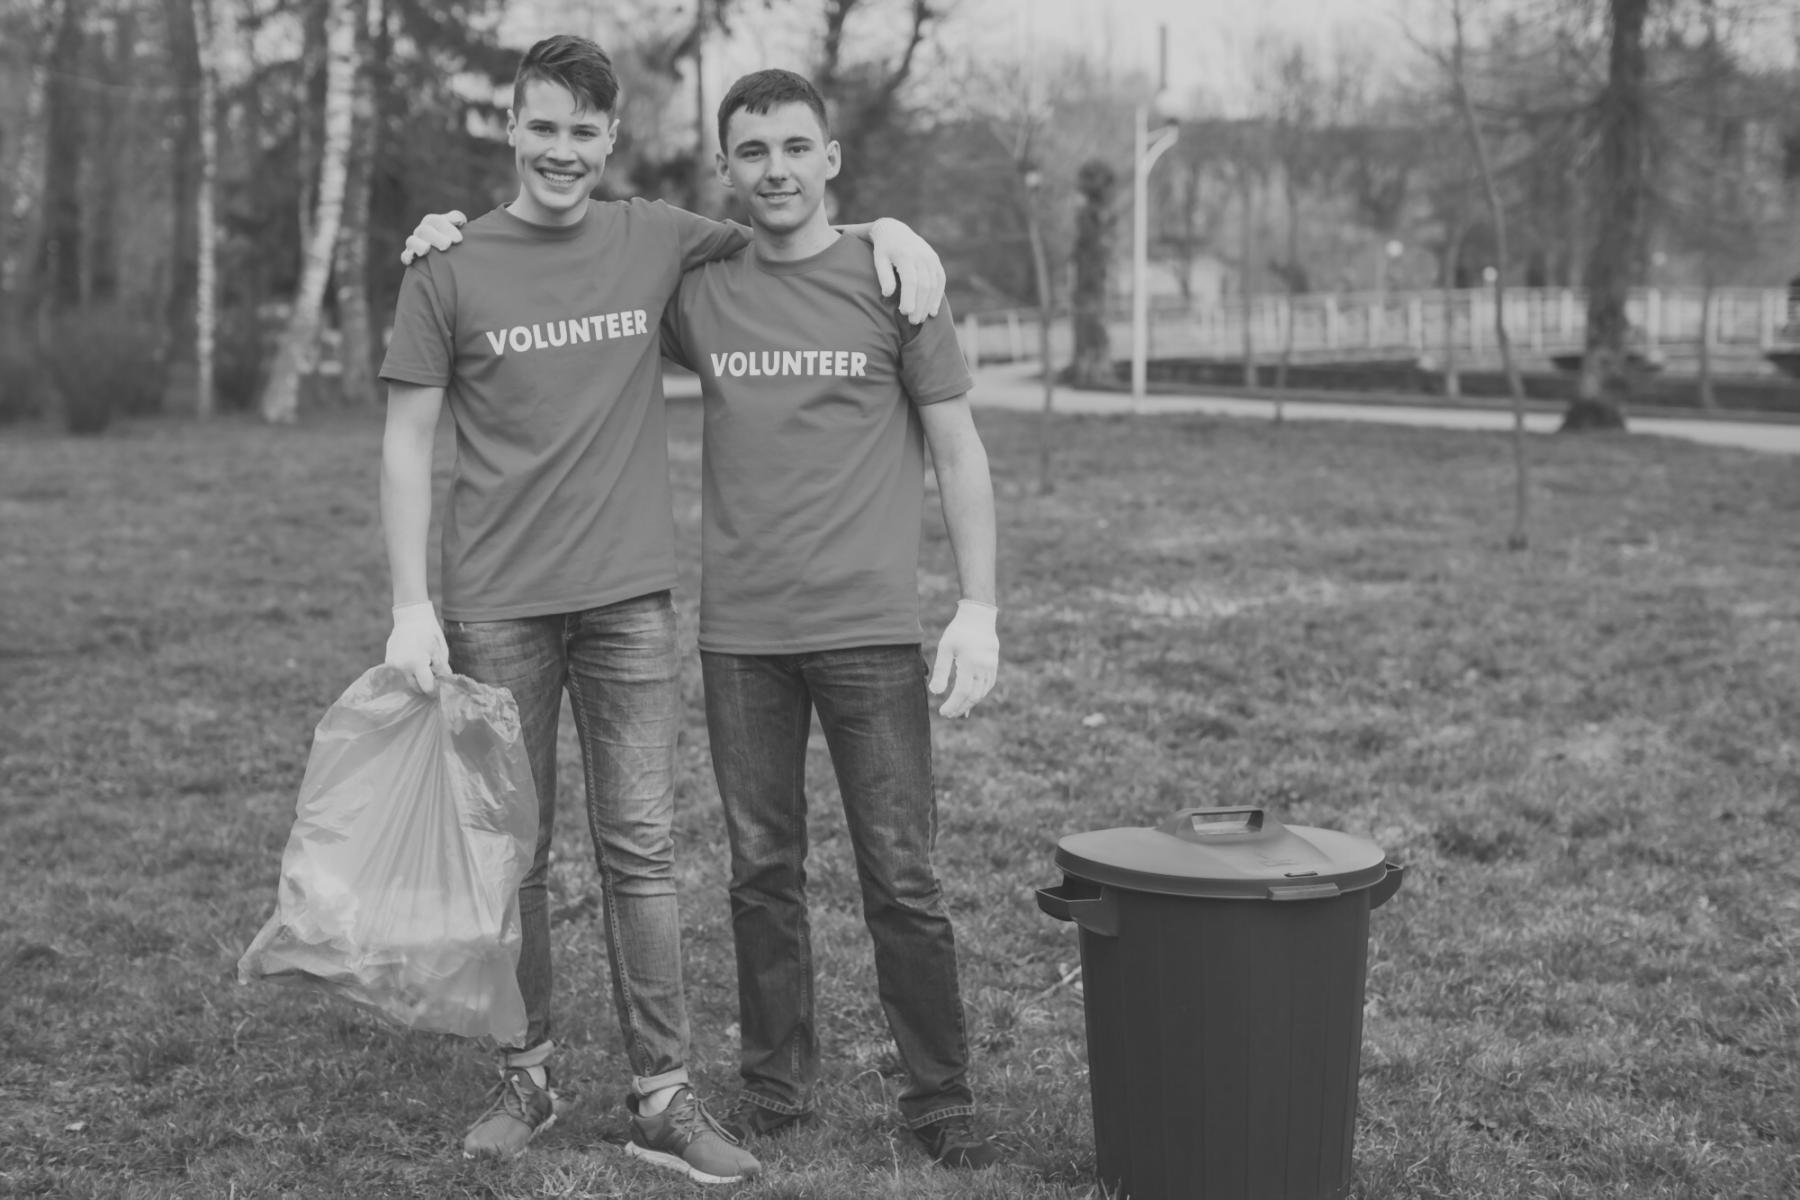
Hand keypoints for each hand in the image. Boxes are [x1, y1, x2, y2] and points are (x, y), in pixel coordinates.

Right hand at [386, 601, 449, 692]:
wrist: (411, 618)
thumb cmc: (430, 634)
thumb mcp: (440, 652)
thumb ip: (441, 671)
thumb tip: (443, 686)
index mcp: (417, 663)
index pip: (426, 688)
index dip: (434, 690)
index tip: (439, 689)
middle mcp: (402, 666)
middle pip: (415, 688)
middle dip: (424, 685)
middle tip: (432, 677)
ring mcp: (393, 665)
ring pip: (407, 681)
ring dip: (415, 679)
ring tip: (422, 666)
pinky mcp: (388, 662)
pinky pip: (400, 674)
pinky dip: (408, 672)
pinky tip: (413, 662)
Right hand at [400, 211, 467, 264]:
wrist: (451, 264)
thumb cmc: (457, 243)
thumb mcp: (460, 232)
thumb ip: (458, 220)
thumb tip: (458, 221)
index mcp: (434, 223)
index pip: (437, 221)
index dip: (447, 227)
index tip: (459, 239)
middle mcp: (423, 231)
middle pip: (424, 230)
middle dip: (436, 237)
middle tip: (447, 245)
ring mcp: (415, 244)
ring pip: (412, 241)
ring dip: (419, 245)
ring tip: (426, 249)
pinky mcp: (410, 257)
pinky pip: (405, 256)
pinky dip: (407, 257)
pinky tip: (412, 258)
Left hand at [869, 218, 944, 325]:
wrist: (895, 230)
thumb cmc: (883, 249)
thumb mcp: (878, 259)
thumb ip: (884, 276)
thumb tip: (888, 294)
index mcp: (906, 255)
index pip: (911, 281)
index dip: (909, 298)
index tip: (905, 313)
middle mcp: (921, 256)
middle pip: (924, 285)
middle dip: (920, 305)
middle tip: (913, 322)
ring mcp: (931, 258)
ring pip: (934, 285)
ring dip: (928, 304)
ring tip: (920, 319)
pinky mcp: (936, 260)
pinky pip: (940, 280)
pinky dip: (938, 296)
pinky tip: (933, 311)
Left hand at [928, 600, 997, 717]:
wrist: (979, 616)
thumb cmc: (958, 631)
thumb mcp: (945, 648)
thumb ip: (941, 671)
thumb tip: (936, 692)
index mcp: (969, 662)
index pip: (962, 691)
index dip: (952, 705)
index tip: (943, 712)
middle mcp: (983, 667)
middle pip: (973, 696)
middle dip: (960, 708)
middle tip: (948, 715)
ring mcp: (991, 667)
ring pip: (982, 692)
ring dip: (969, 703)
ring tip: (957, 710)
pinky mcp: (994, 666)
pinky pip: (987, 686)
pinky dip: (978, 695)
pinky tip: (970, 699)